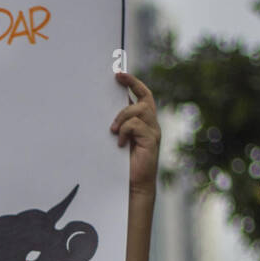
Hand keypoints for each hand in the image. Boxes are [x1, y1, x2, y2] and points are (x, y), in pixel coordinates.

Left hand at [112, 72, 159, 195]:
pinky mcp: (151, 141)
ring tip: (113, 130)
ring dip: (123, 116)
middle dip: (132, 85)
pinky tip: (120, 144)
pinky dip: (125, 131)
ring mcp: (153, 132)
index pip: (144, 96)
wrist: (135, 186)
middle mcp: (152, 125)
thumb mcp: (121, 140)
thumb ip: (119, 125)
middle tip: (117, 78)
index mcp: (145, 123)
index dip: (134, 83)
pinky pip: (136, 126)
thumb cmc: (125, 165)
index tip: (120, 74)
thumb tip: (106, 109)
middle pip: (145, 98)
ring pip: (139, 110)